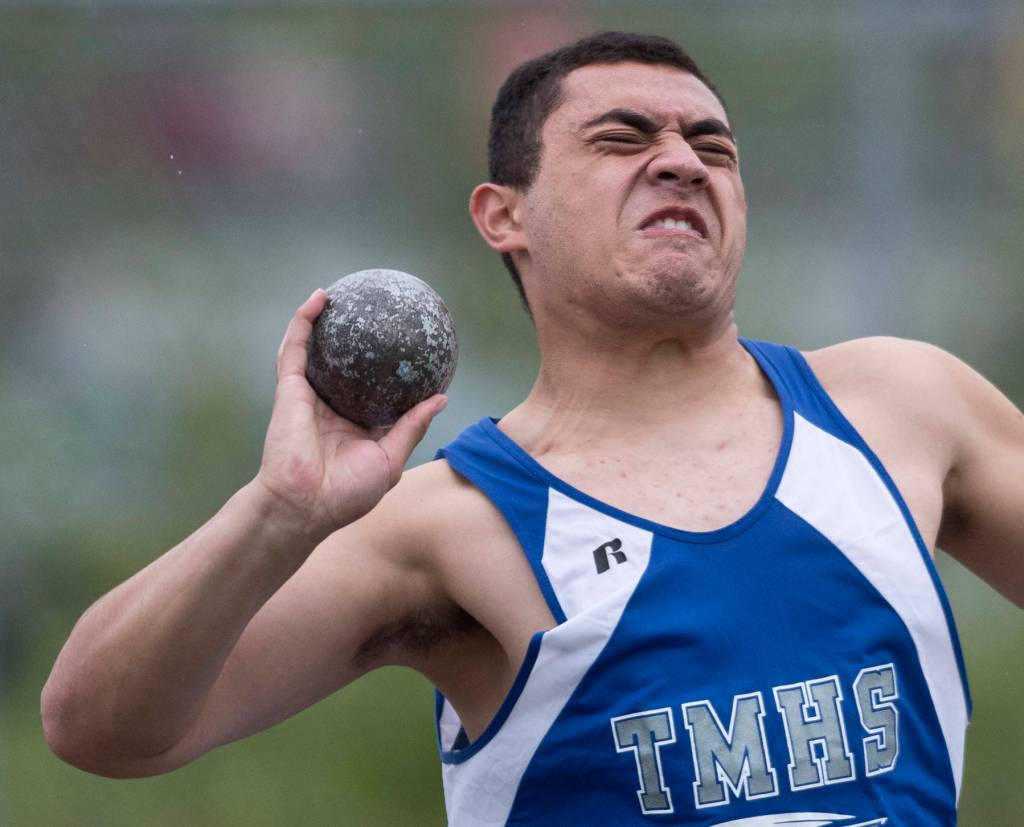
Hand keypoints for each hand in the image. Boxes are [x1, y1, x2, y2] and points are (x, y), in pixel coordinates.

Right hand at [255, 289, 447, 538]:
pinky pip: (295, 347)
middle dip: (355, 338)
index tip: (409, 348)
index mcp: (355, 426)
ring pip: (315, 350)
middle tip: (375, 313)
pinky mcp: (290, 388)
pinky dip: (304, 320)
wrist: (305, 506)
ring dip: (323, 320)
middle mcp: (332, 407)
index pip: (374, 390)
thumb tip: (441, 398)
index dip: (388, 369)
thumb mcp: (390, 458)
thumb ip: (412, 426)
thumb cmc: (348, 493)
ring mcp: (309, 397)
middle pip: (344, 365)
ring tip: (341, 293)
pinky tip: (320, 298)